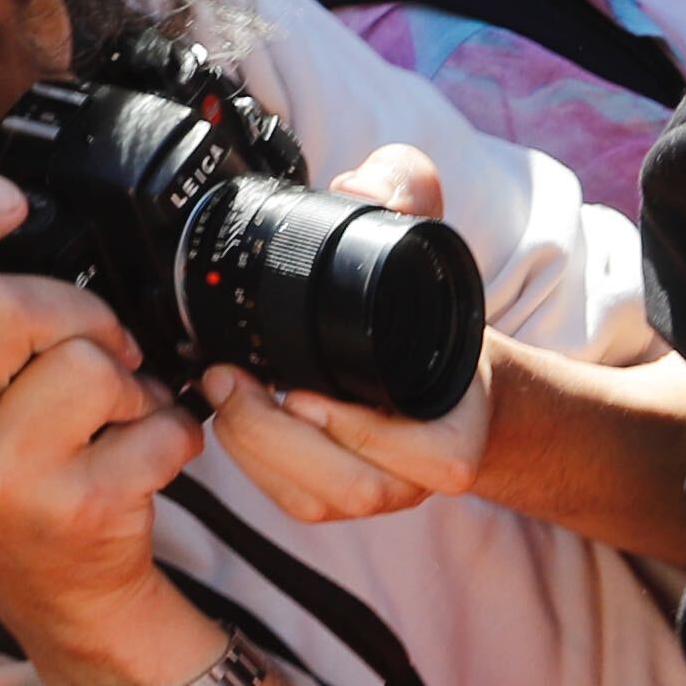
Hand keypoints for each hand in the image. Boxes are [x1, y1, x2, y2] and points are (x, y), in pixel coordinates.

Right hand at [0, 165, 205, 685]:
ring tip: (115, 406)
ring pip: (87, 361)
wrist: (55, 594)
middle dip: (73, 308)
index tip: (3, 198)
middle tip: (95, 341)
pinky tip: (147, 448)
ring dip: (126, 374)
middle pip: (0, 302)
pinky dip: (173, 428)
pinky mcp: (72, 510)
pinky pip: (153, 423)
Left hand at [194, 148, 497, 523]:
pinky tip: (233, 416)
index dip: (361, 432)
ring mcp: (385, 492)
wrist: (452, 381)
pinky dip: (254, 464)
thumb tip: (365, 183)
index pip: (427, 456)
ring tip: (225, 389)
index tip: (301, 393)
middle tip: (231, 378)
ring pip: (318, 501)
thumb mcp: (431, 248)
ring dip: (258, 449)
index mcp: (460, 426)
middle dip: (278, 437)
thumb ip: (410, 197)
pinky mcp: (345, 500)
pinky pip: (297, 502)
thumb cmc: (435, 323)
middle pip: (354, 487)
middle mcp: (424, 473)